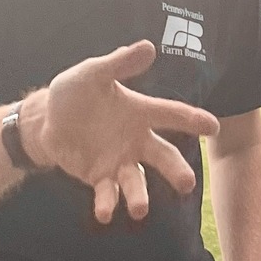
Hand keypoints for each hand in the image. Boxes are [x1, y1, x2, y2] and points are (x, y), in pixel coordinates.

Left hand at [17, 41, 219, 223]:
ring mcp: (120, 162)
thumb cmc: (74, 94)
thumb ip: (119, 64)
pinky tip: (103, 213)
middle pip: (163, 157)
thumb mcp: (92, 73)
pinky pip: (108, 194)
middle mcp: (136, 141)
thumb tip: (148, 47)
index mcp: (140, 113)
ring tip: (139, 209)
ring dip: (140, 197)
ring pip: (138, 182)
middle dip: (176, 171)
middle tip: (187, 184)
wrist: (46, 121)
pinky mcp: (100, 179)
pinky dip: (107, 204)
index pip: (171, 115)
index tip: (214, 127)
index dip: (193, 120)